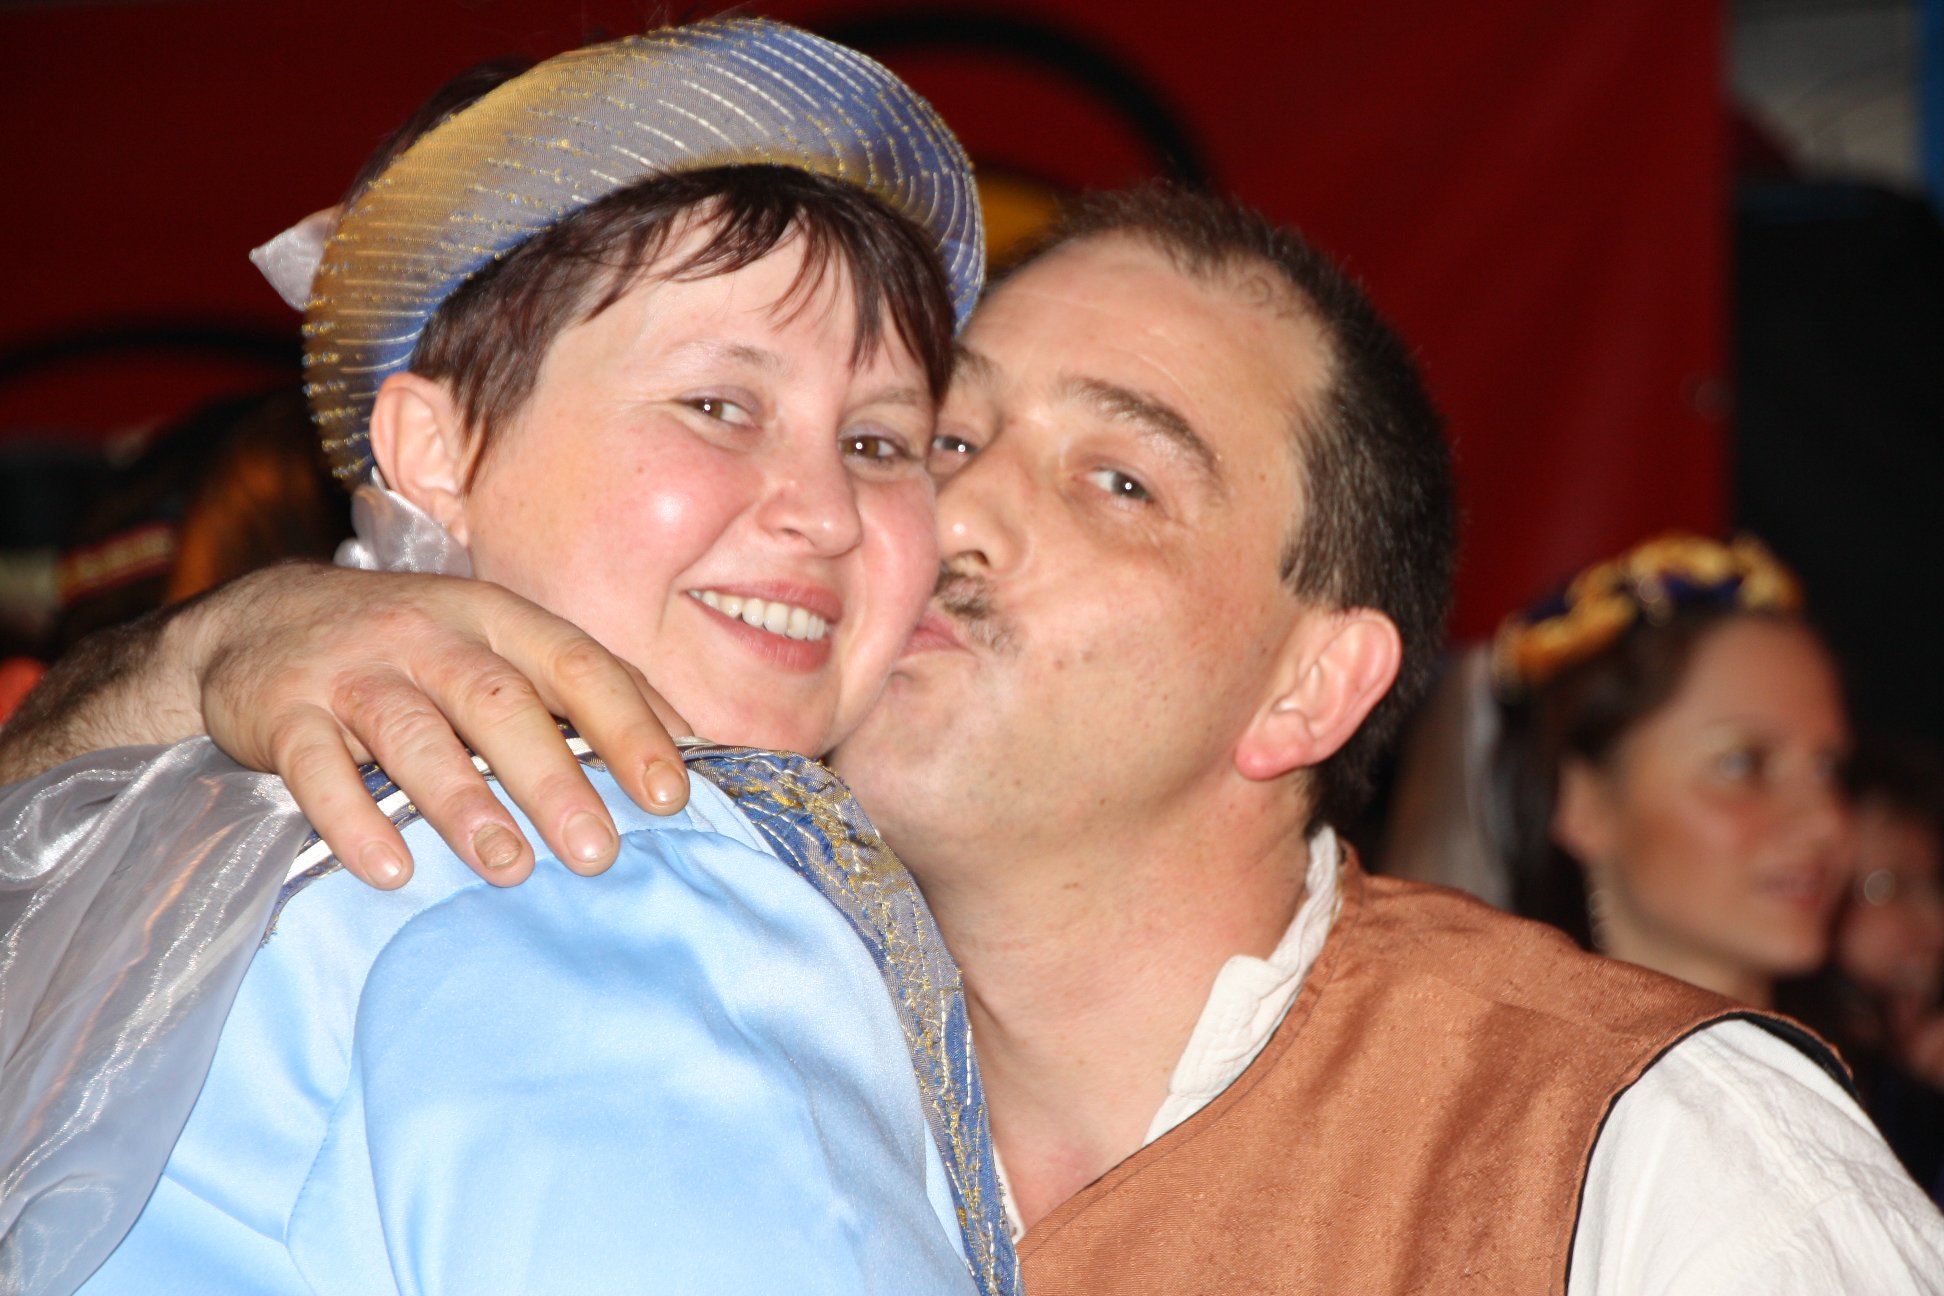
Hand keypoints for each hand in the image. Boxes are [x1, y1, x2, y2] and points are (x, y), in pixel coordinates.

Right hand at [181, 563, 691, 888]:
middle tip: (599, 851)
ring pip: (414, 733)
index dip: (627, 727)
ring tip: (510, 867)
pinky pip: (315, 767)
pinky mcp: (283, 711)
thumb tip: (691, 740)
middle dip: (555, 779)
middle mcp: (427, 634)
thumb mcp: (494, 643)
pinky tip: (389, 871)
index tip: (670, 794)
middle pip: (500, 703)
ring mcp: (352, 670)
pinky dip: (351, 820)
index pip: (575, 664)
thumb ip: (582, 687)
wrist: (254, 622)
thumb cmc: (407, 647)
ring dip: (464, 803)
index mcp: (494, 617)